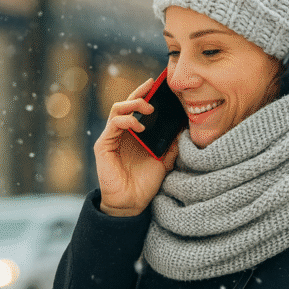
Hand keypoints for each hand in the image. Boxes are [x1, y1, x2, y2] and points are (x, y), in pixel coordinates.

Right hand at [94, 78, 178, 216]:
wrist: (131, 203)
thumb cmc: (145, 183)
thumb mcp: (164, 159)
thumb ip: (171, 143)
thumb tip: (184, 125)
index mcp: (134, 134)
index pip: (138, 108)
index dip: (146, 94)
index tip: (159, 84)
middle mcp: (121, 133)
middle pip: (127, 104)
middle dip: (139, 93)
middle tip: (153, 88)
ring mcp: (111, 138)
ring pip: (118, 109)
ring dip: (133, 104)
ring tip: (148, 108)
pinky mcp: (103, 145)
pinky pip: (113, 125)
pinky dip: (126, 120)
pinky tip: (139, 126)